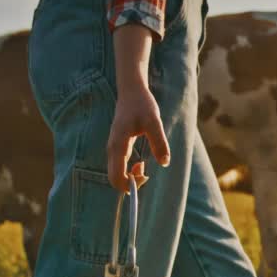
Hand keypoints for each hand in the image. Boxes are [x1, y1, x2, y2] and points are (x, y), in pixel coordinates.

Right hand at [108, 24, 170, 191]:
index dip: (130, 184)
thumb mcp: (154, 122)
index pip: (115, 177)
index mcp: (118, 145)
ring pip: (116, 173)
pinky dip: (129, 171)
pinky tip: (141, 163)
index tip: (146, 176)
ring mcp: (113, 149)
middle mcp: (112, 149)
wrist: (131, 91)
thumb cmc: (142, 104)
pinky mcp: (117, 147)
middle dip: (131, 183)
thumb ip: (159, 142)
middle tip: (147, 174)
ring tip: (144, 167)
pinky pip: (119, 167)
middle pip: (114, 179)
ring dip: (131, 177)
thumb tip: (164, 162)